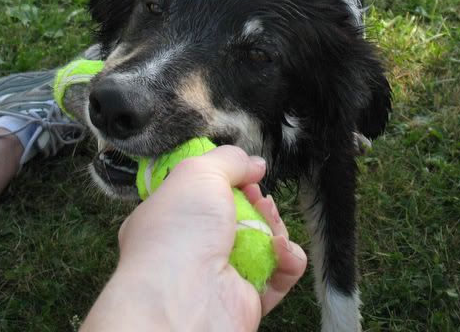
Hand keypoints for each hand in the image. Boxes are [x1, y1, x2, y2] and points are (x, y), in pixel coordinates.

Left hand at [81, 146, 306, 331]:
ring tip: (269, 219)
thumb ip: (228, 160)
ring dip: (275, 226)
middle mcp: (194, 246)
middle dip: (257, 202)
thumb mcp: (198, 173)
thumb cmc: (179, 230)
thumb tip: (255, 164)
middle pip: (240, 215)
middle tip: (258, 198)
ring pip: (264, 241)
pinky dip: (287, 258)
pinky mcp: (248, 298)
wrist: (183, 300)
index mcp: (172, 216)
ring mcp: (222, 273)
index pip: (204, 193)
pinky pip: (280, 273)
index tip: (245, 173)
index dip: (229, 180)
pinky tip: (280, 249)